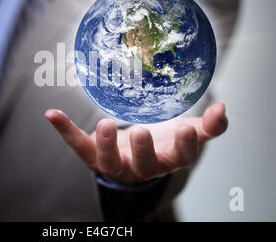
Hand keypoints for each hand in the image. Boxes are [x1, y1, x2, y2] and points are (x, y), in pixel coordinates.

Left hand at [45, 102, 227, 183]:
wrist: (134, 155)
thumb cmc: (162, 142)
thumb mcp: (186, 133)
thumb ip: (208, 126)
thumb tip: (224, 108)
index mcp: (167, 158)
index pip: (180, 158)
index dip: (183, 147)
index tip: (184, 128)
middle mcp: (141, 166)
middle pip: (143, 166)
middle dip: (143, 150)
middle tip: (141, 131)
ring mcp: (115, 162)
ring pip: (108, 161)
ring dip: (105, 144)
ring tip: (105, 123)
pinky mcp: (92, 155)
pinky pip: (77, 144)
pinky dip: (64, 129)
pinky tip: (51, 113)